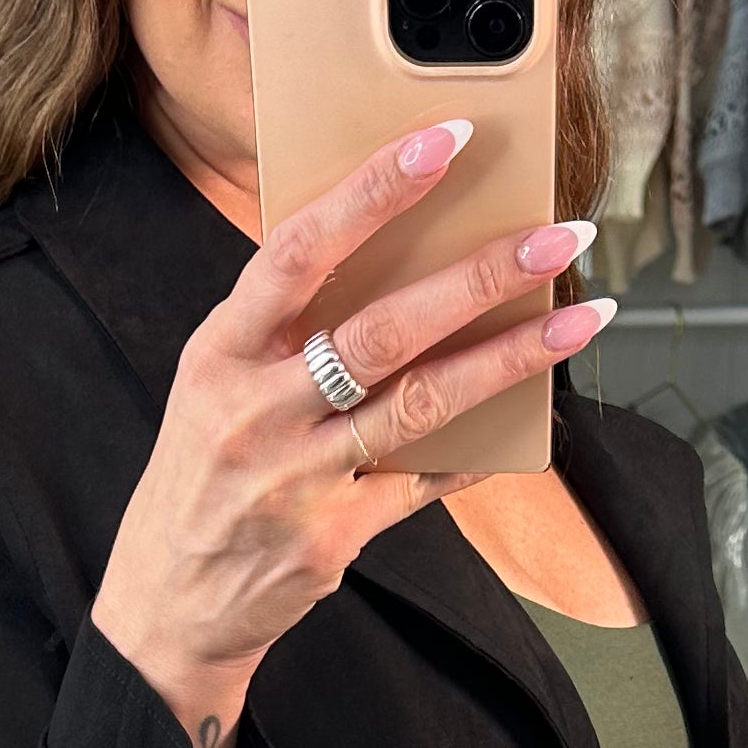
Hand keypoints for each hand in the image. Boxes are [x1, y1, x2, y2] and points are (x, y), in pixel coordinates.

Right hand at [91, 119, 614, 747]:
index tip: (446, 141)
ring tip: (581, 320)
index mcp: (220, 352)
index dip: (373, 192)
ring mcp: (295, 479)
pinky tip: (531, 418)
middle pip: (382, 330)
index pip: (299, 251)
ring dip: (510, 358)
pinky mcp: (332, 537)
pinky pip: (424, 483)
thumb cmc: (202, 476)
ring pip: (421, 404)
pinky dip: (478, 447)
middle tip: (559, 238)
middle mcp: (254, 411)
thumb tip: (396, 258)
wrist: (166, 606)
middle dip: (480, 277)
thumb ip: (285, 330)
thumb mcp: (215, 387)